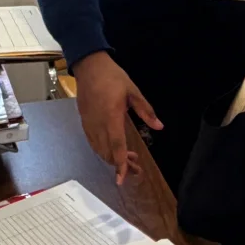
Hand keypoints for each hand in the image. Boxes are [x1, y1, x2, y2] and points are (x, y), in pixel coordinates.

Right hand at [72, 52, 161, 182]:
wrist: (89, 66)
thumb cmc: (113, 77)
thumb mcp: (133, 91)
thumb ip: (146, 111)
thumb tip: (159, 126)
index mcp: (112, 117)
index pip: (116, 146)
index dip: (120, 164)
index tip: (122, 178)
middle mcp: (98, 124)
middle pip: (107, 152)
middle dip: (120, 164)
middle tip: (136, 168)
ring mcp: (89, 123)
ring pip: (99, 149)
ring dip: (111, 158)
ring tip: (127, 160)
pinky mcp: (84, 121)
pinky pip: (92, 141)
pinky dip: (102, 150)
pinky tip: (111, 149)